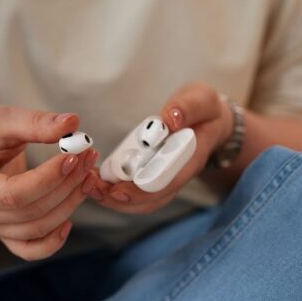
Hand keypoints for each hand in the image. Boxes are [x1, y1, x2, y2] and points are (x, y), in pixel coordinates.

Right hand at [0, 105, 98, 259]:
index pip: (14, 194)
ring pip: (38, 228)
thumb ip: (36, 123)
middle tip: (88, 158)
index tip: (73, 156)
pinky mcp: (5, 232)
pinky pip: (31, 249)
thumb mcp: (4, 119)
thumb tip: (72, 123)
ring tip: (88, 174)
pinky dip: (54, 241)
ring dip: (69, 203)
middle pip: (30, 213)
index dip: (49, 179)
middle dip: (66, 187)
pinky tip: (70, 219)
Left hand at [88, 82, 232, 213]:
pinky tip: (97, 182)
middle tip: (94, 189)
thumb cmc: (203, 108)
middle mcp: (179, 174)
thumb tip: (170, 118)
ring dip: (115, 199)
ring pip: (144, 201)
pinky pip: (138, 192)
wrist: (210, 120)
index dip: (142, 190)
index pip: (168, 182)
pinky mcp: (156, 176)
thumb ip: (187, 107)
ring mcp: (168, 178)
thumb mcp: (200, 99)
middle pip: (152, 198)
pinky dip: (117, 191)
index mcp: (191, 157)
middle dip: (122, 199)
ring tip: (90, 188)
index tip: (118, 190)